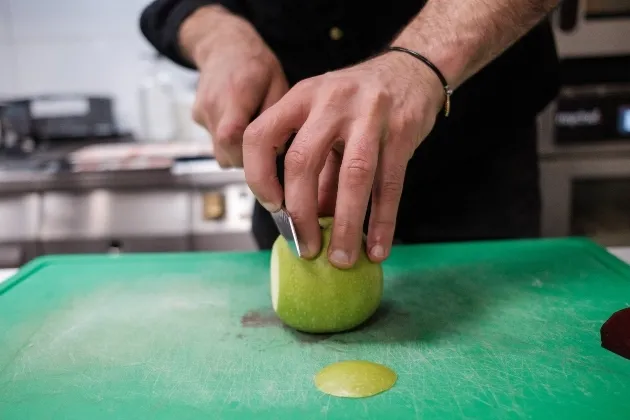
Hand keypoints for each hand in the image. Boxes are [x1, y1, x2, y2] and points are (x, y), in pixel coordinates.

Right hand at [180, 5, 287, 167]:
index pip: (231, 136)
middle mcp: (213, 105)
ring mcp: (201, 112)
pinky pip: (214, 142)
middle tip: (265, 147)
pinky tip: (240, 123)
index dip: (248, 155)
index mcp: (235, 94)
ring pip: (219, 151)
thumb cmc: (256, 65)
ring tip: (252, 132)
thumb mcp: (277, 83)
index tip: (267, 155)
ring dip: (238, 151)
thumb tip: (278, 151)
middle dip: (247, 159)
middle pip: (224, 152)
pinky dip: (229, 142)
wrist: (224, 45)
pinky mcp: (197, 117)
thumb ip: (276, 117)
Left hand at [243, 52, 444, 267]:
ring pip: (352, 177)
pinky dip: (382, 221)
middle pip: (303, 162)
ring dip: (344, 225)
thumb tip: (308, 221)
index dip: (258, 175)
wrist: (412, 69)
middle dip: (301, 213)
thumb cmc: (358, 101)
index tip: (273, 207)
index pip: (260, 135)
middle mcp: (330, 102)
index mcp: (301, 97)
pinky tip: (376, 247)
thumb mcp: (326, 120)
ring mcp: (368, 115)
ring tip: (341, 259)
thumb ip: (316, 167)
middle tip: (307, 248)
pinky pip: (390, 185)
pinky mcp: (402, 131)